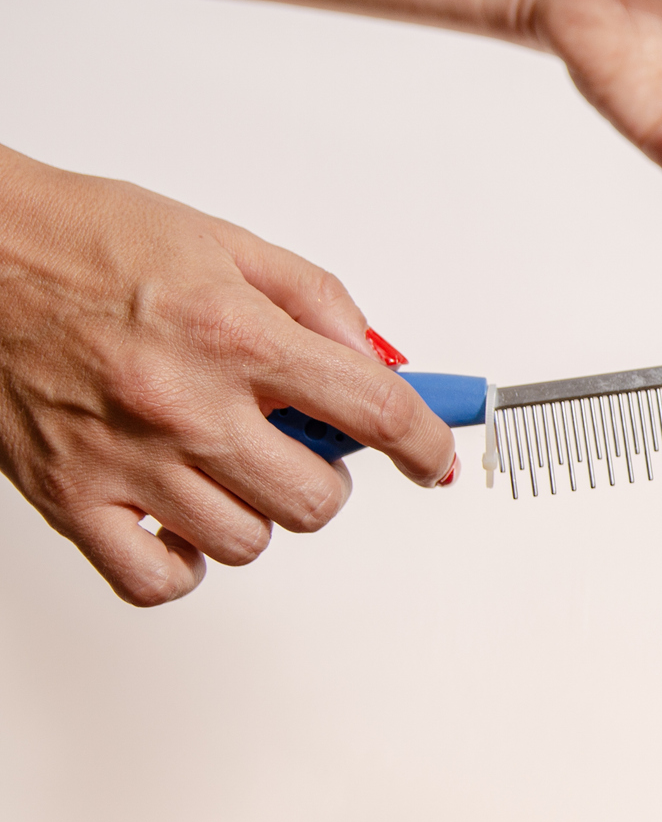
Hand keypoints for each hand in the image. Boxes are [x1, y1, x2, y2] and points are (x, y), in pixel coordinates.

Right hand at [0, 146, 456, 605]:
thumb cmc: (86, 241)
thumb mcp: (228, 245)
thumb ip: (318, 303)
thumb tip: (377, 360)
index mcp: (236, 335)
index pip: (373, 410)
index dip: (423, 441)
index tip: (431, 456)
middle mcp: (187, 406)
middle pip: (317, 499)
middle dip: (328, 474)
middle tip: (299, 443)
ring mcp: (127, 461)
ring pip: (249, 542)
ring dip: (260, 512)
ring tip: (231, 467)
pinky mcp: (70, 497)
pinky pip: (156, 580)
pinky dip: (184, 563)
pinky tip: (182, 519)